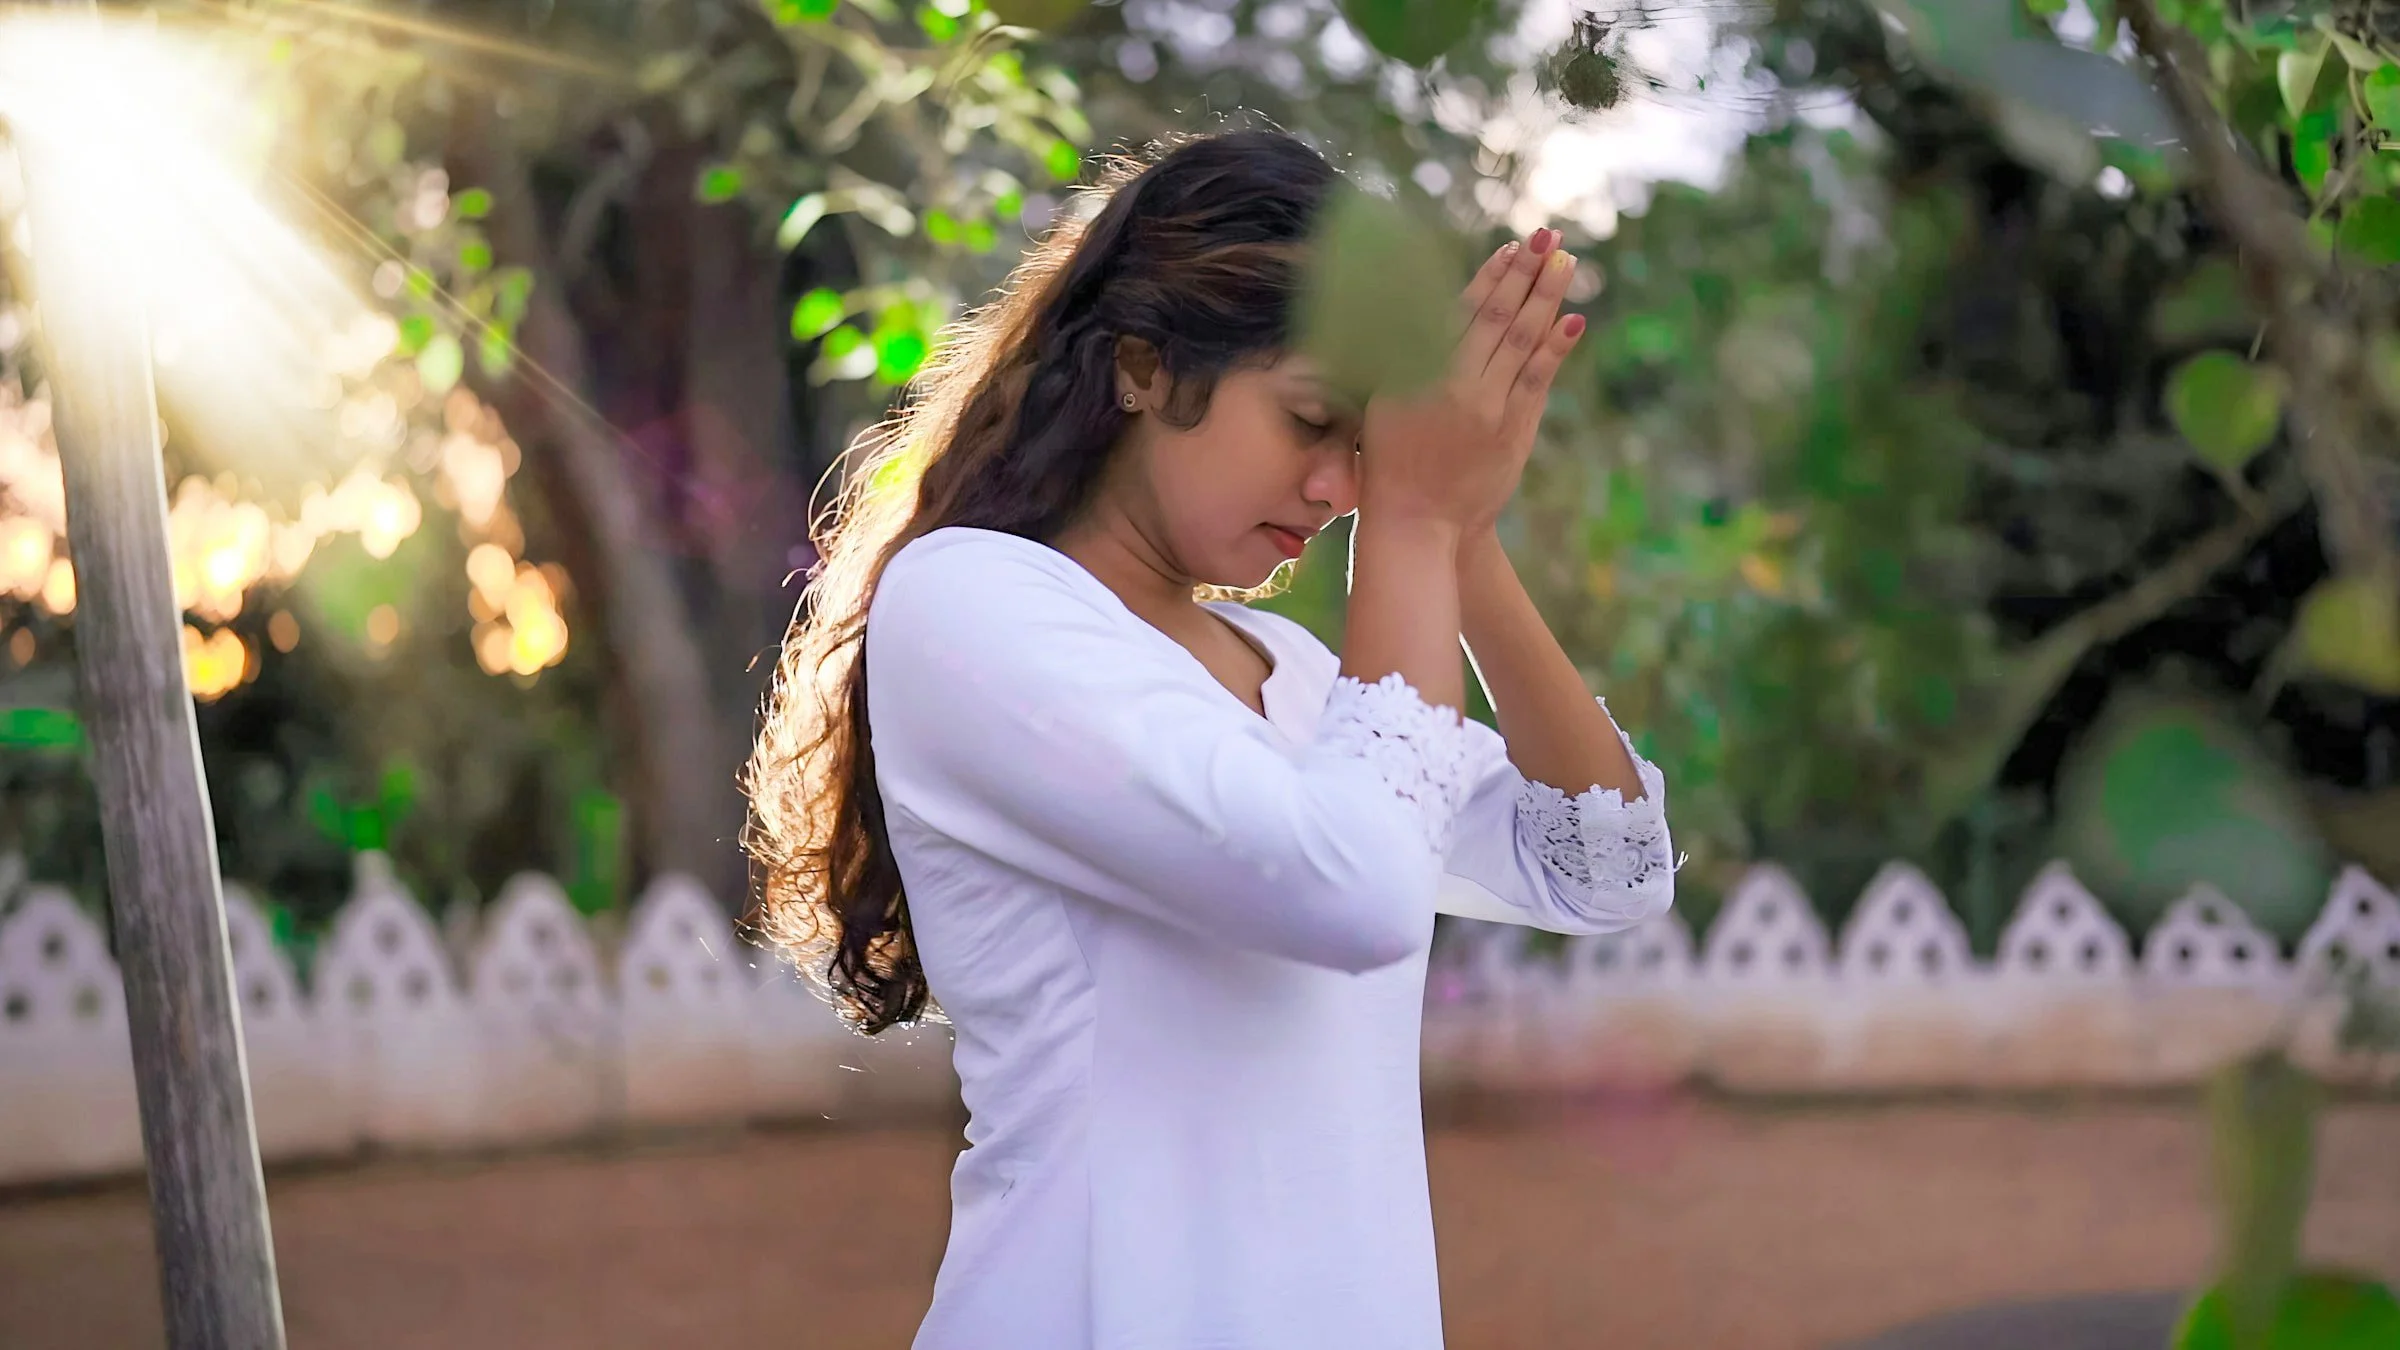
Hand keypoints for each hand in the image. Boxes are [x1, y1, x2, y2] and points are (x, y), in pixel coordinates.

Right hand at [1356, 228, 1584, 533]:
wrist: (1417, 522)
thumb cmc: (1389, 462)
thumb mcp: (1382, 403)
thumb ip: (1403, 358)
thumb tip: (1424, 311)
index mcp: (1418, 371)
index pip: (1462, 311)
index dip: (1491, 276)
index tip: (1511, 247)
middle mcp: (1454, 384)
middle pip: (1498, 317)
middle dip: (1526, 274)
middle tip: (1549, 237)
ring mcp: (1488, 408)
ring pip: (1522, 341)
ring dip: (1546, 298)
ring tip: (1567, 263)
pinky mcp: (1512, 432)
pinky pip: (1537, 381)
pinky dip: (1555, 349)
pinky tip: (1573, 320)